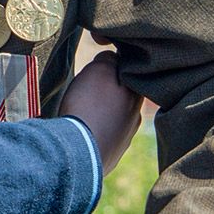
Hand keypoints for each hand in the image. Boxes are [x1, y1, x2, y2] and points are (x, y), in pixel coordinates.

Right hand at [57, 51, 141, 174]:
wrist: (78, 152)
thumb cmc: (88, 107)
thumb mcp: (98, 70)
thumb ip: (109, 59)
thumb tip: (112, 58)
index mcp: (136, 95)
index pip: (130, 72)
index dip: (113, 64)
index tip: (97, 65)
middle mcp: (135, 118)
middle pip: (122, 95)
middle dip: (108, 89)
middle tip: (87, 87)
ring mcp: (124, 139)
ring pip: (114, 116)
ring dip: (101, 111)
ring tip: (82, 110)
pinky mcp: (110, 155)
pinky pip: (103, 135)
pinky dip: (95, 129)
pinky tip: (82, 129)